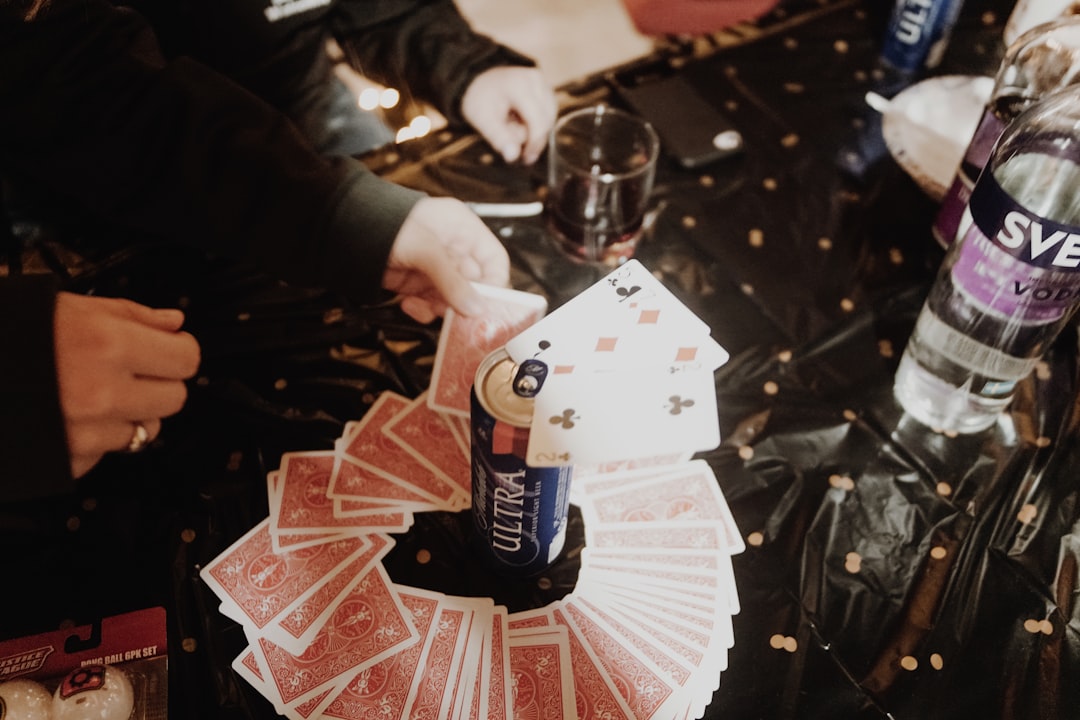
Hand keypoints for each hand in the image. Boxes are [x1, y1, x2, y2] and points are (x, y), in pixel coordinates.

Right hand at [53, 293, 200, 477]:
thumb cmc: (9, 336)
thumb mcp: (70, 308)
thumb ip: (132, 316)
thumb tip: (173, 324)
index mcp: (109, 345)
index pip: (186, 359)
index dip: (177, 352)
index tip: (167, 349)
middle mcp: (103, 392)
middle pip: (175, 398)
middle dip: (158, 384)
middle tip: (129, 372)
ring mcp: (87, 432)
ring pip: (146, 430)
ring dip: (127, 414)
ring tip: (90, 393)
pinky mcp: (70, 461)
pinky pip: (108, 452)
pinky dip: (96, 437)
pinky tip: (69, 416)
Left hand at [382, 196, 510, 322]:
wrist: (342, 230)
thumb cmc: (385, 223)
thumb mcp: (425, 250)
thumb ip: (453, 281)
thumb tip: (476, 308)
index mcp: (463, 229)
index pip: (494, 261)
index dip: (494, 284)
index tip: (487, 306)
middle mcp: (452, 248)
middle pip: (474, 284)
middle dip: (464, 302)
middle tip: (456, 316)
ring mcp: (433, 267)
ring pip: (452, 299)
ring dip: (440, 309)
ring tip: (425, 306)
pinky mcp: (415, 283)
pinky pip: (430, 304)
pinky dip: (422, 310)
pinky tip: (410, 304)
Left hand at [460, 66, 556, 164]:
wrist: (480, 81)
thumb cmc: (480, 100)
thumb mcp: (481, 120)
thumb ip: (498, 138)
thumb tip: (512, 156)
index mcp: (519, 85)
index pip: (538, 121)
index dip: (534, 143)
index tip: (526, 159)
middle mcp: (536, 80)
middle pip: (546, 121)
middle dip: (530, 135)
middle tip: (509, 135)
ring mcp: (544, 82)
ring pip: (549, 119)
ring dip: (534, 129)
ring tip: (513, 125)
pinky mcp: (547, 88)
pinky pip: (549, 114)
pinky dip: (537, 122)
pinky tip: (521, 120)